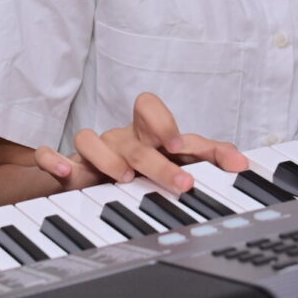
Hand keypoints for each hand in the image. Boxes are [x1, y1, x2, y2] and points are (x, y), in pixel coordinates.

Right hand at [33, 92, 249, 194]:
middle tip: (182, 183)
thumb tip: (243, 163)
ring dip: (108, 158)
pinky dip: (55, 161)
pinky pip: (54, 155)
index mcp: (148, 135)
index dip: (174, 128)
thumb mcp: (178, 162)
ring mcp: (95, 153)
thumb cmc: (142, 166)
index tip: (193, 151)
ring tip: (123, 178)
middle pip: (137, 140)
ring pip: (93, 140)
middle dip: (160, 162)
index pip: (157, 113)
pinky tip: (66, 174)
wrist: (95, 178)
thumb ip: (210, 157)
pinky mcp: (68, 168)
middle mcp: (122, 140)